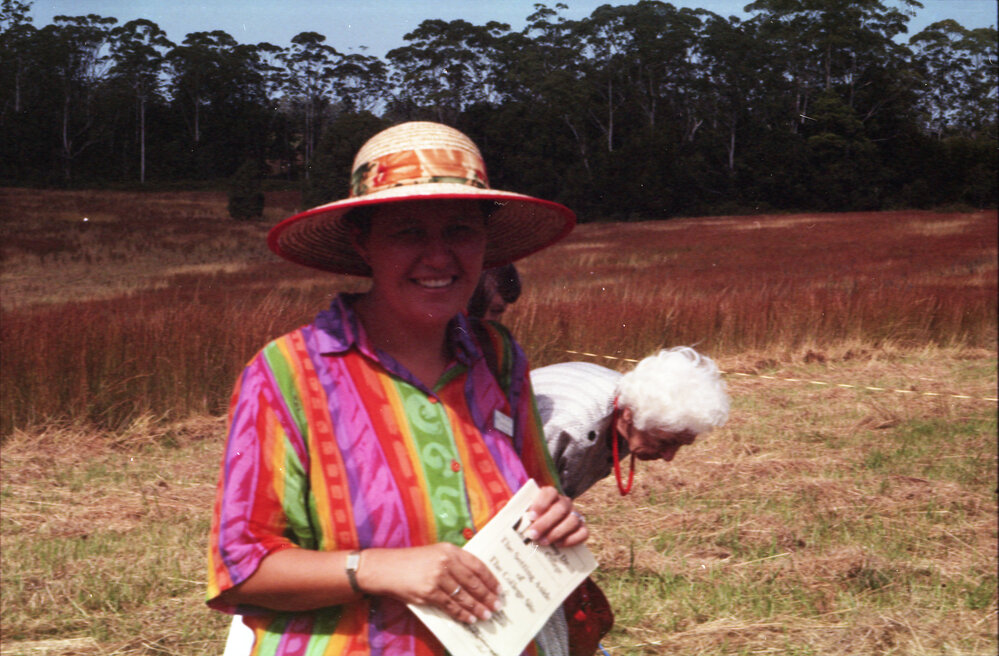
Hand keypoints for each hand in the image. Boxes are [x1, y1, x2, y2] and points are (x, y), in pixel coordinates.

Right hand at [357, 544, 500, 623]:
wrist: (385, 568)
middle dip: (487, 596)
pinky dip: (462, 614)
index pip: (477, 565)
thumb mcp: (434, 553)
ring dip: (477, 608)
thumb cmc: (410, 562)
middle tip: (497, 605)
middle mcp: (446, 561)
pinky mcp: (429, 592)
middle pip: (473, 582)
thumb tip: (475, 581)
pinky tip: (470, 618)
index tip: (499, 589)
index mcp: (450, 550)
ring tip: (487, 615)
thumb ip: (454, 562)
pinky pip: (450, 606)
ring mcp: (437, 577)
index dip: (490, 579)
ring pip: (464, 596)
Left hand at [524, 485, 588, 547]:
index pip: (549, 492)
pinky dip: (571, 540)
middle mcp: (565, 503)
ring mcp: (575, 515)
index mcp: (550, 495)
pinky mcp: (582, 529)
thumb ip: (519, 515)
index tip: (530, 517)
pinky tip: (558, 544)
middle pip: (560, 508)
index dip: (541, 503)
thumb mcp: (524, 515)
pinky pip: (583, 533)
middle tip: (532, 535)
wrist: (545, 532)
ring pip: (572, 520)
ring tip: (543, 542)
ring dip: (557, 532)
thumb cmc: (531, 522)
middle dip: (545, 523)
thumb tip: (509, 521)